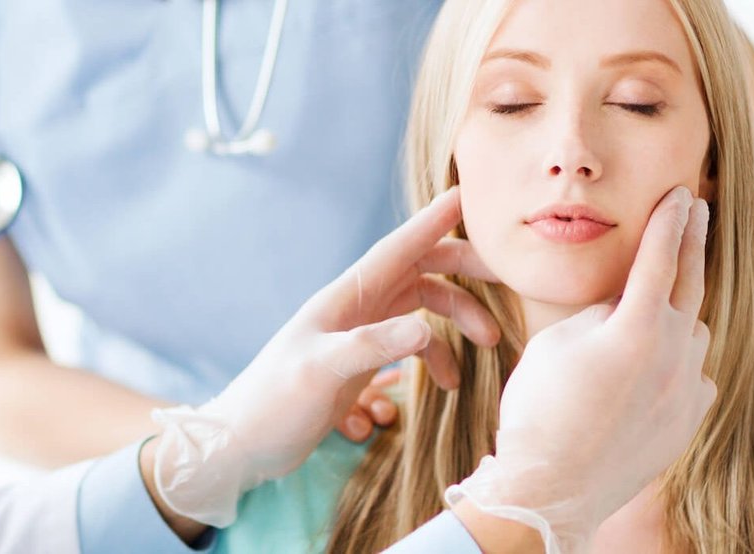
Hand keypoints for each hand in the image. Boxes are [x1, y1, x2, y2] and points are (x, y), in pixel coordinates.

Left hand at [147, 188, 498, 526]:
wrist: (245, 443)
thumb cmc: (274, 403)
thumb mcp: (321, 373)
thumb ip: (372, 347)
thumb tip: (426, 328)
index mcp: (344, 298)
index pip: (398, 249)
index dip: (432, 222)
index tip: (467, 195)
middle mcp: (357, 307)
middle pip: (422, 271)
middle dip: (466, 271)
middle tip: (509, 281)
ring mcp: (362, 334)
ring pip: (424, 307)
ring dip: (459, 320)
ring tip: (491, 346)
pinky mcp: (363, 362)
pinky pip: (413, 345)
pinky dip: (437, 357)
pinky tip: (448, 386)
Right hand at [446, 187, 716, 552]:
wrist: (551, 488)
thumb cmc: (539, 410)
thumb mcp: (555, 341)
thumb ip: (599, 313)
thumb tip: (623, 306)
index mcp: (636, 327)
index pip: (660, 257)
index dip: (669, 220)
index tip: (681, 193)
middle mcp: (673, 354)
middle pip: (692, 284)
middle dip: (694, 242)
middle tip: (700, 211)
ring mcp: (688, 390)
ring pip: (691, 334)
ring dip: (676, 316)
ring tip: (652, 311)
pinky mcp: (689, 421)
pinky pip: (693, 377)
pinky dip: (677, 366)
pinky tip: (654, 372)